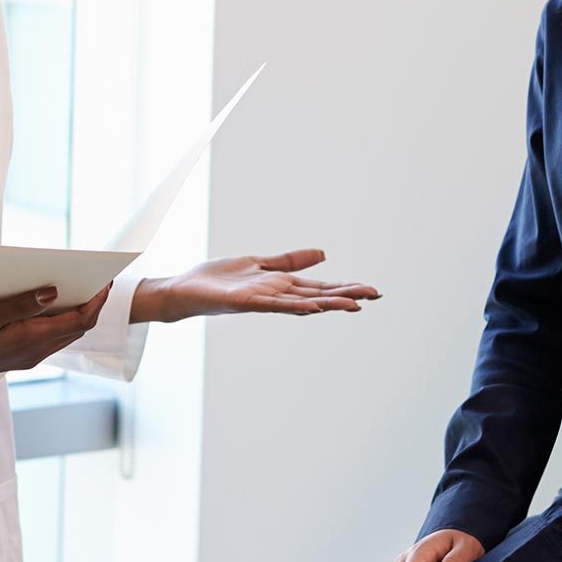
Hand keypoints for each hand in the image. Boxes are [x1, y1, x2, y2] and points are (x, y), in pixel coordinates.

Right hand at [0, 282, 111, 386]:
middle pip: (76, 329)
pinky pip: (47, 337)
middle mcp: (33, 354)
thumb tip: (54, 292)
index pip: (79, 322)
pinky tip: (50, 304)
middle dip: (91, 304)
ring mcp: (25, 357)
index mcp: (30, 342)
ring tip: (80, 286)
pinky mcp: (15, 355)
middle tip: (99, 278)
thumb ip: (20, 305)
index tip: (107, 281)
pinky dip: (56, 320)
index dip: (97, 302)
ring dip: (75, 313)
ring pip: (62, 334)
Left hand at [130, 248, 378, 323]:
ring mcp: (262, 300)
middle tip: (375, 296)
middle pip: (318, 296)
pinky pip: (272, 305)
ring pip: (301, 303)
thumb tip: (324, 254)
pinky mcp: (245, 301)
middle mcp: (277, 295)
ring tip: (353, 305)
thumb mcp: (261, 263)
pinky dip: (293, 306)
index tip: (372, 290)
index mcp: (282, 286)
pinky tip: (311, 307)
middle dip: (346, 296)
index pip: (321, 288)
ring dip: (327, 304)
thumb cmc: (219, 279)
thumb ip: (290, 261)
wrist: (186, 289)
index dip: (346, 288)